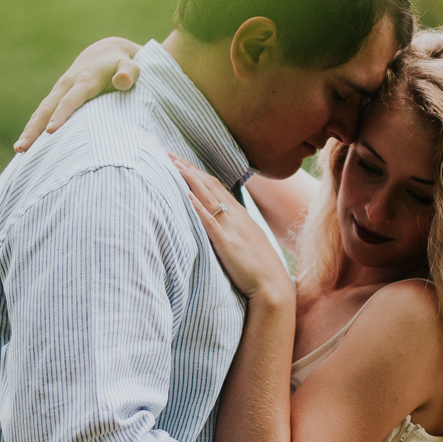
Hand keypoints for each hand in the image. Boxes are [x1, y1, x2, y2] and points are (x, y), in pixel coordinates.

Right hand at [14, 37, 140, 151]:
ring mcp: (59, 90)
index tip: (50, 131)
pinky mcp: (56, 96)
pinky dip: (32, 127)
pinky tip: (25, 144)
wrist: (104, 52)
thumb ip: (129, 73)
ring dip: (29, 130)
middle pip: (47, 108)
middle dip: (34, 128)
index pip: (70, 100)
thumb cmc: (122, 65)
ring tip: (19, 150)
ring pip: (40, 111)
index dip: (61, 115)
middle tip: (22, 148)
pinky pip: (41, 112)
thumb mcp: (131, 66)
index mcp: (84, 81)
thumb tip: (123, 80)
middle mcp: (67, 85)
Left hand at [170, 157, 293, 305]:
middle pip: (210, 185)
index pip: (217, 186)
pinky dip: (198, 207)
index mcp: (241, 216)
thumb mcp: (248, 242)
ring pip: (209, 197)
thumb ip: (235, 229)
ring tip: (174, 166)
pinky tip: (187, 196)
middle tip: (170, 154)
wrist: (273, 287)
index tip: (182, 161)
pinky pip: (211, 222)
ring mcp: (232, 229)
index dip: (198, 172)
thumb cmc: (260, 269)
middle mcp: (237, 217)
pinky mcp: (227, 244)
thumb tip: (220, 223)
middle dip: (189, 168)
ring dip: (191, 180)